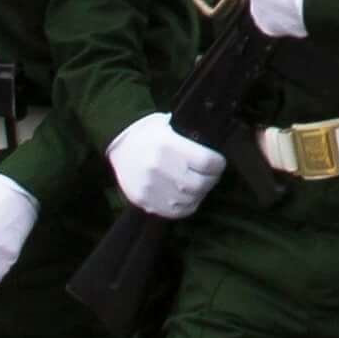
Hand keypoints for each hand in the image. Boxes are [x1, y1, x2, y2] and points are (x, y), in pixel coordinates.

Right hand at [106, 116, 222, 221]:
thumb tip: (215, 152)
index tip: (219, 162)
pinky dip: (186, 207)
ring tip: (200, 186)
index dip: (218, 164)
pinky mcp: (143, 201)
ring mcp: (149, 187)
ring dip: (200, 194)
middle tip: (211, 175)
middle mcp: (157, 168)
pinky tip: (188, 197)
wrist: (120, 144)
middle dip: (211, 180)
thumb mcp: (172, 125)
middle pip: (199, 184)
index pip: (206, 162)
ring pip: (188, 200)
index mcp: (168, 145)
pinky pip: (173, 212)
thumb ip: (192, 139)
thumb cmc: (151, 133)